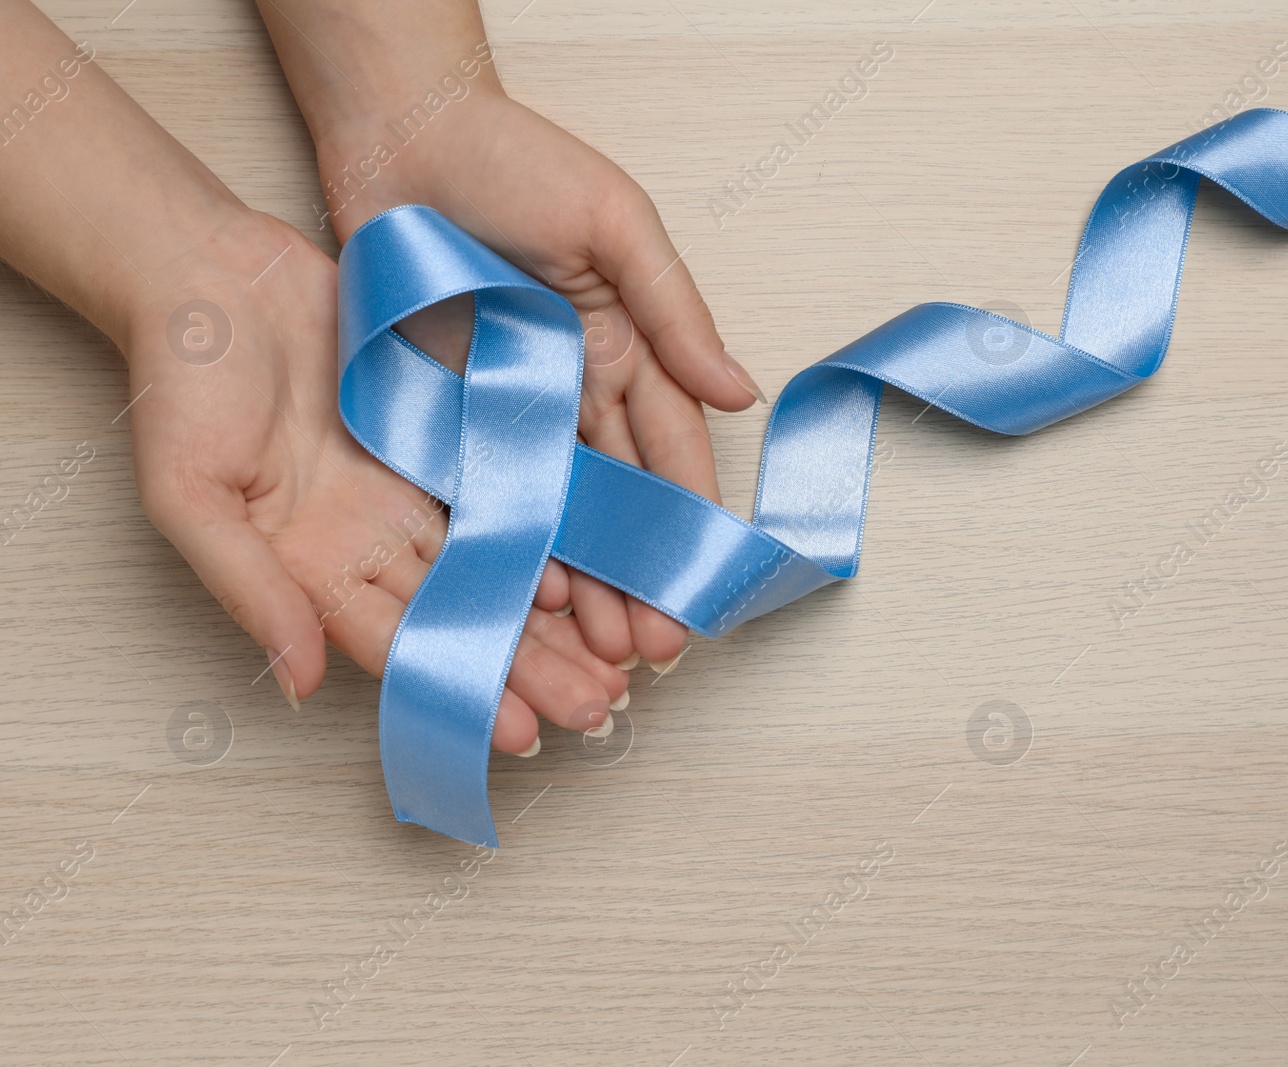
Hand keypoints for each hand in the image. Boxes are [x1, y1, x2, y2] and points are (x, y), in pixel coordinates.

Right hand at [123, 211, 628, 752]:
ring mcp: (411, 487)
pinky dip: (551, 524)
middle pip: (462, 615)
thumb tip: (302, 680)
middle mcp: (371, 538)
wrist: (212, 274)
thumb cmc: (180, 383)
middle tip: (599, 710)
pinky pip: (507, 485)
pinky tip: (599, 560)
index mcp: (311, 566)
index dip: (460, 687)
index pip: (400, 644)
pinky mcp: (443, 431)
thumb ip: (247, 586)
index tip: (521, 733)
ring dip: (556, 612)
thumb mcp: (189, 495)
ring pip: (496, 561)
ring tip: (617, 656)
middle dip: (529, 667)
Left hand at [318, 92, 765, 667]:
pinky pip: (477, 490)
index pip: (671, 454)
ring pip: (552, 511)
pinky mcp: (442, 411)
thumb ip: (676, 313)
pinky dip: (503, 544)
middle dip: (635, 577)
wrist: (398, 133)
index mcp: (627, 348)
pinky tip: (521, 597)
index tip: (699, 590)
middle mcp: (574, 390)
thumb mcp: (615, 224)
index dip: (686, 524)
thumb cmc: (515, 159)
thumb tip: (740, 395)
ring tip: (590, 651)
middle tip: (647, 654)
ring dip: (577, 581)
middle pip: (615, 501)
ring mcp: (508, 407)